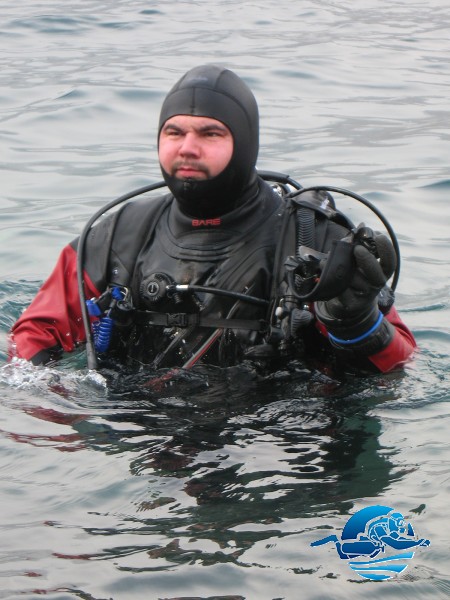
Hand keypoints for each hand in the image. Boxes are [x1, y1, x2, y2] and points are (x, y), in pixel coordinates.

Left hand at [315, 228, 396, 344]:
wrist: (348, 303)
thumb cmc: (354, 276)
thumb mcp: (359, 261)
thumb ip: (360, 245)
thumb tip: (360, 226)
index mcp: (381, 272)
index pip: (390, 262)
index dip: (386, 250)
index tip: (379, 237)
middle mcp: (376, 284)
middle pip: (377, 275)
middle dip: (367, 260)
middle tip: (358, 249)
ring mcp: (365, 296)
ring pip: (355, 281)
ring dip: (343, 270)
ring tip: (330, 261)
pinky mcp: (352, 305)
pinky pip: (342, 291)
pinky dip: (334, 281)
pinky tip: (326, 274)